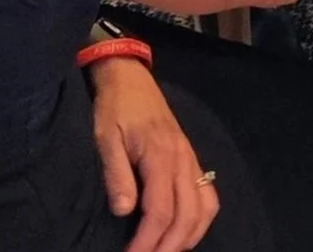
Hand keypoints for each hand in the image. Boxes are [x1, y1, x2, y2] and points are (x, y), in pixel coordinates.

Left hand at [89, 58, 218, 251]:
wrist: (129, 77)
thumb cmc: (114, 108)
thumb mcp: (105, 138)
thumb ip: (116, 174)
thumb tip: (124, 211)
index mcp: (161, 156)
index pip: (161, 211)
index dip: (147, 241)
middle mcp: (182, 159)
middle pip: (187, 215)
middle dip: (169, 246)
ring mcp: (190, 158)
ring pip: (204, 207)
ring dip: (189, 236)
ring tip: (167, 251)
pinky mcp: (190, 157)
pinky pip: (207, 194)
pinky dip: (200, 219)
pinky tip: (184, 231)